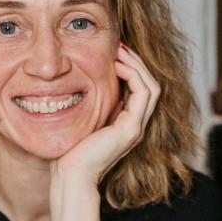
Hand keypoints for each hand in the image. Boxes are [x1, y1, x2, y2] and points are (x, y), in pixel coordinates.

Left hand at [53, 43, 159, 186]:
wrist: (71, 175)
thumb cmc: (70, 152)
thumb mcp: (83, 121)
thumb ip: (93, 106)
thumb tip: (87, 82)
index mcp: (125, 124)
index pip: (140, 90)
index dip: (132, 68)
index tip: (116, 52)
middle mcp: (135, 126)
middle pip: (150, 85)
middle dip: (137, 62)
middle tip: (120, 45)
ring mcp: (135, 128)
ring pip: (151, 87)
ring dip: (137, 65)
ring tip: (120, 51)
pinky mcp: (131, 129)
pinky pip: (143, 94)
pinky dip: (133, 75)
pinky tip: (117, 65)